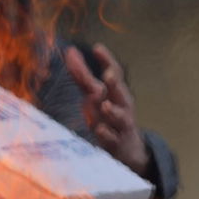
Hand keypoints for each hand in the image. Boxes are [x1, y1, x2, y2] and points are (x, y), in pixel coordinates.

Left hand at [64, 43, 149, 175]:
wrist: (128, 150)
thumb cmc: (109, 117)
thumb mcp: (97, 95)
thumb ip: (83, 75)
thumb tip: (70, 50)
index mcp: (117, 93)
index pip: (115, 73)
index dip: (107, 60)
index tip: (97, 48)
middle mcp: (122, 107)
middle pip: (120, 93)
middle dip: (115, 84)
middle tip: (109, 75)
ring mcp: (120, 126)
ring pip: (119, 117)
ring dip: (112, 111)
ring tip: (105, 105)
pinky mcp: (117, 144)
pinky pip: (112, 139)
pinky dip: (107, 134)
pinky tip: (100, 130)